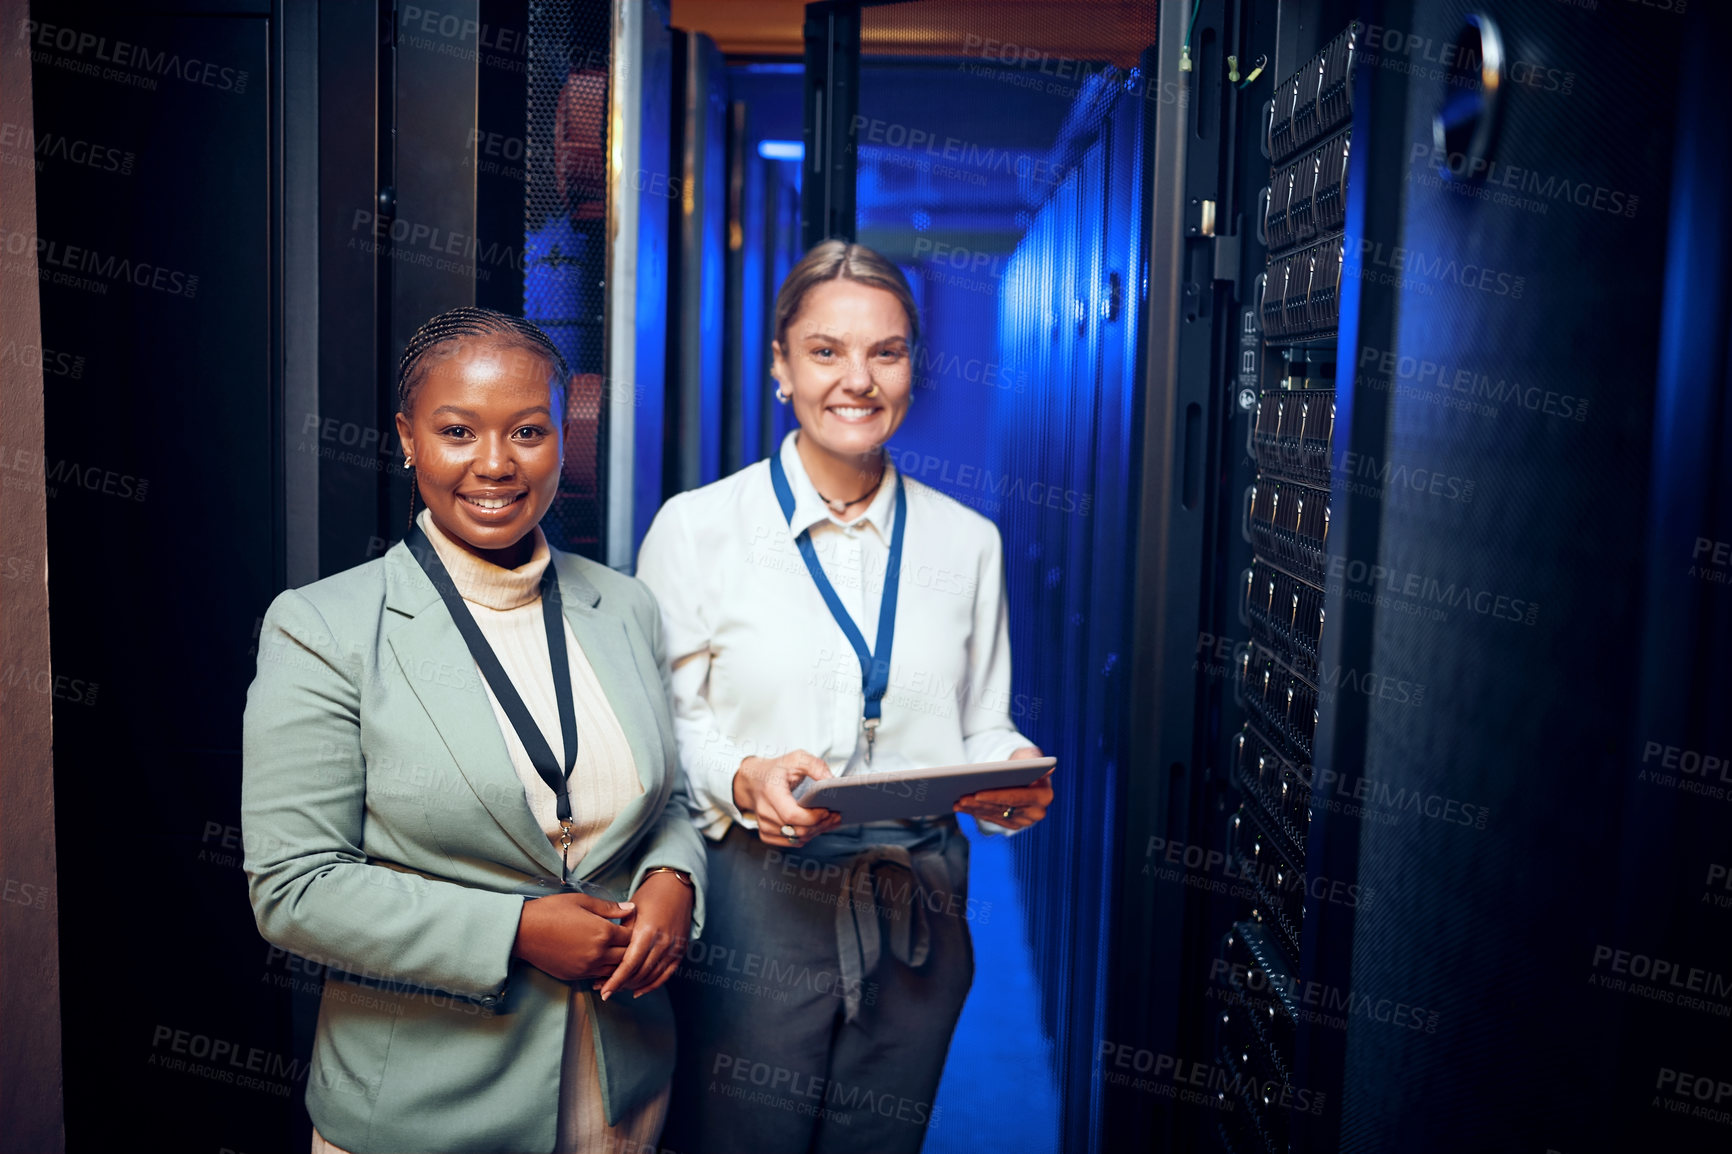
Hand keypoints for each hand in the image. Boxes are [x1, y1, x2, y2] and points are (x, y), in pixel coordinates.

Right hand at [510, 892, 635, 982]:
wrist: (523, 931)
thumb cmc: (551, 911)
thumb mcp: (582, 901)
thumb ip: (609, 907)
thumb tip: (631, 908)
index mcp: (603, 932)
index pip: (632, 937)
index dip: (633, 930)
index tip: (629, 926)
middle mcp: (598, 953)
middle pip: (627, 956)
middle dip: (630, 948)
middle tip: (626, 940)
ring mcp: (587, 968)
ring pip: (614, 970)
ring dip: (618, 962)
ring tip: (616, 951)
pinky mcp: (575, 976)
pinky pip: (598, 977)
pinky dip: (604, 970)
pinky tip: (601, 961)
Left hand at [599, 871, 694, 1000]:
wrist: (676, 886)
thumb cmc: (650, 895)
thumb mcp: (630, 912)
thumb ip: (619, 935)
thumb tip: (604, 956)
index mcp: (648, 931)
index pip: (629, 964)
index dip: (615, 980)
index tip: (604, 990)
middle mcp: (663, 942)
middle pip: (639, 973)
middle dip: (620, 985)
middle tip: (604, 989)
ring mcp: (674, 948)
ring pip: (651, 976)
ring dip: (633, 986)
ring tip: (617, 989)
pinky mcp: (680, 951)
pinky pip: (665, 975)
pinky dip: (651, 985)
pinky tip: (638, 991)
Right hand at [732, 751, 842, 846]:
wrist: (753, 780)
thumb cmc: (775, 770)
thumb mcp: (796, 758)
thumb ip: (815, 766)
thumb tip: (831, 780)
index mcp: (771, 792)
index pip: (792, 815)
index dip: (813, 817)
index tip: (827, 810)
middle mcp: (765, 811)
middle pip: (797, 829)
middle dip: (820, 824)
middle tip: (835, 815)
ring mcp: (764, 825)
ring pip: (796, 838)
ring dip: (816, 831)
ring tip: (829, 820)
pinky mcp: (766, 834)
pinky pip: (791, 842)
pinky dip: (806, 836)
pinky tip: (816, 827)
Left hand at [955, 746, 1052, 831]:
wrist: (1024, 773)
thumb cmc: (1025, 761)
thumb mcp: (1029, 755)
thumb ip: (1035, 759)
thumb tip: (1049, 768)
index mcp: (1044, 795)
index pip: (1015, 797)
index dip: (995, 796)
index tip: (977, 793)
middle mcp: (1037, 812)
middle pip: (1003, 808)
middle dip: (980, 803)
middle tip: (961, 798)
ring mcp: (1025, 821)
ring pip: (995, 815)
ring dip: (975, 809)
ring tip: (958, 801)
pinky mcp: (1013, 824)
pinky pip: (992, 819)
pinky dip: (976, 812)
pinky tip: (962, 807)